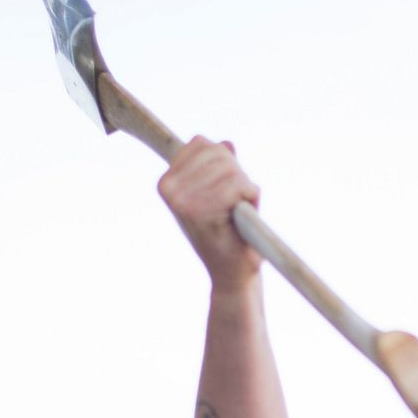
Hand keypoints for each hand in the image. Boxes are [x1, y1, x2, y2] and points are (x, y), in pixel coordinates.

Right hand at [158, 136, 260, 294]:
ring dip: (246, 189)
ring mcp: (182, 201)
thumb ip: (221, 166)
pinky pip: (237, 184)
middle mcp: (169, 189)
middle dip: (238, 175)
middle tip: (235, 205)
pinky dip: (251, 196)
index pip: (201, 143)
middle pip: (218, 152)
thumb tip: (227, 144)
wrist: (232, 274)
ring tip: (239, 214)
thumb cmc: (228, 235)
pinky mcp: (202, 212)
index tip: (225, 191)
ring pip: (230, 168)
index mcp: (167, 182)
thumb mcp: (221, 193)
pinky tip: (243, 217)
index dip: (225, 162)